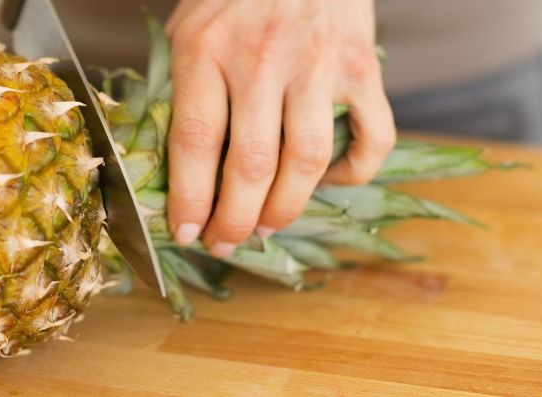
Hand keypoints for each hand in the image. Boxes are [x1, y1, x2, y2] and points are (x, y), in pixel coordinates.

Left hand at [164, 0, 394, 256]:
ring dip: (285, 208)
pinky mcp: (361, 66)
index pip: (195, 142)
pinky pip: (370, 136)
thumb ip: (181, 88)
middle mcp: (262, 60)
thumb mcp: (189, 28)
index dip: (190, 199)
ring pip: (306, 161)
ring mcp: (317, 65)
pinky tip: (330, 182)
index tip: (187, 231)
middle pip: (250, 165)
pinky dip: (354, 172)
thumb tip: (170, 165)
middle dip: (235, 220)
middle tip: (225, 242)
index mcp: (206, 50)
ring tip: (266, 226)